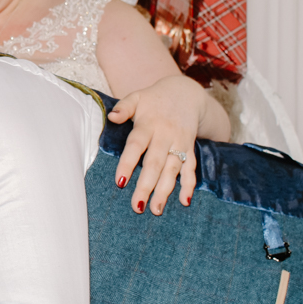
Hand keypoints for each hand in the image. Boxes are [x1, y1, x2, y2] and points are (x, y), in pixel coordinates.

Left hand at [108, 74, 206, 213]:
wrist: (186, 93)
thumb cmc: (153, 99)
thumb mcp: (137, 97)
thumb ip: (124, 107)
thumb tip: (111, 117)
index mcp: (148, 124)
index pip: (136, 145)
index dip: (128, 163)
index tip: (120, 182)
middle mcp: (165, 135)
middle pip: (155, 163)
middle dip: (146, 185)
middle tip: (137, 206)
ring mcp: (180, 143)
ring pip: (173, 170)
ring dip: (165, 190)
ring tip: (156, 210)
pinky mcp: (190, 149)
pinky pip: (191, 169)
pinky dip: (189, 185)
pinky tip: (184, 202)